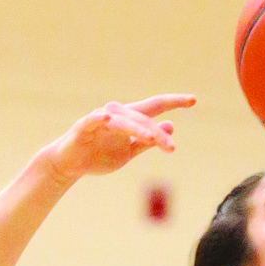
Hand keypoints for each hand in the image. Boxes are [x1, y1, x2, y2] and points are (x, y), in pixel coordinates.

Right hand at [46, 94, 195, 185]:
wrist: (71, 165)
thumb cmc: (99, 155)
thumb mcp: (130, 151)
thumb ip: (148, 140)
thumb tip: (170, 126)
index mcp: (130, 120)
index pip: (155, 107)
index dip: (173, 102)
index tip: (193, 100)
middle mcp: (117, 115)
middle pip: (142, 119)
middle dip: (158, 134)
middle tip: (172, 149)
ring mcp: (99, 120)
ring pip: (123, 121)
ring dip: (138, 128)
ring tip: (151, 139)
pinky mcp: (83, 128)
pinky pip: (93, 121)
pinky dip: (99, 120)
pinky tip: (108, 120)